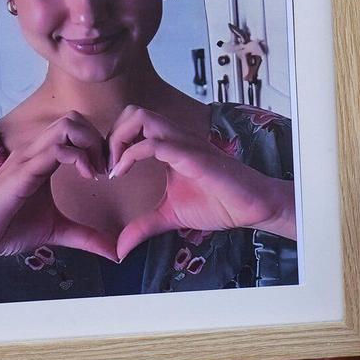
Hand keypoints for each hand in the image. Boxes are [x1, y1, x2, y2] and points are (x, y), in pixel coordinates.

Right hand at [0, 112, 117, 282]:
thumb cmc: (9, 229)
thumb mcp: (57, 231)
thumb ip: (85, 237)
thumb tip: (115, 253)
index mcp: (43, 159)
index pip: (75, 129)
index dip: (98, 145)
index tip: (108, 172)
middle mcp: (36, 152)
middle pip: (74, 119)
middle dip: (97, 139)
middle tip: (105, 169)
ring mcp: (29, 158)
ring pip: (67, 126)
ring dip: (90, 144)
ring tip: (97, 172)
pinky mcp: (23, 172)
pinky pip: (55, 149)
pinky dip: (79, 157)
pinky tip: (87, 177)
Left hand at [108, 104, 295, 260]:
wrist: (252, 207)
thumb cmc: (219, 204)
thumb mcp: (170, 216)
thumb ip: (143, 227)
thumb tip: (120, 247)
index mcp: (170, 146)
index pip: (132, 124)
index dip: (112, 143)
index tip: (106, 171)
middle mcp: (175, 138)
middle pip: (133, 111)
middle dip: (112, 135)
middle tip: (107, 165)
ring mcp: (184, 143)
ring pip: (141, 117)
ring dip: (119, 139)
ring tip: (114, 167)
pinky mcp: (191, 155)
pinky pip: (155, 143)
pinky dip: (131, 155)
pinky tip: (123, 174)